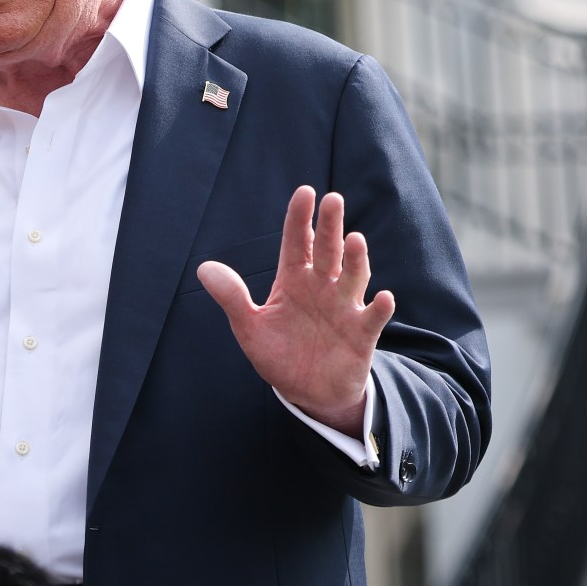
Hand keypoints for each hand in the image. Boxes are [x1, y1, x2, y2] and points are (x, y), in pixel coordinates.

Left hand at [197, 186, 393, 435]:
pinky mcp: (361, 334)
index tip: (304, 192)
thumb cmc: (279, 354)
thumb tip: (203, 268)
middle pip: (327, 251)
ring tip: (354, 239)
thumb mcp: (249, 328)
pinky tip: (383, 297)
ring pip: (353, 277)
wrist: (307, 393)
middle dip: (330, 226)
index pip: (297, 242)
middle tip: (332, 200)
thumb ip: (232, 298)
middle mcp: (322, 287)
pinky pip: (372, 318)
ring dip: (356, 260)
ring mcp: (344, 308)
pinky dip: (379, 308)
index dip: (300, 218)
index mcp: (294, 280)